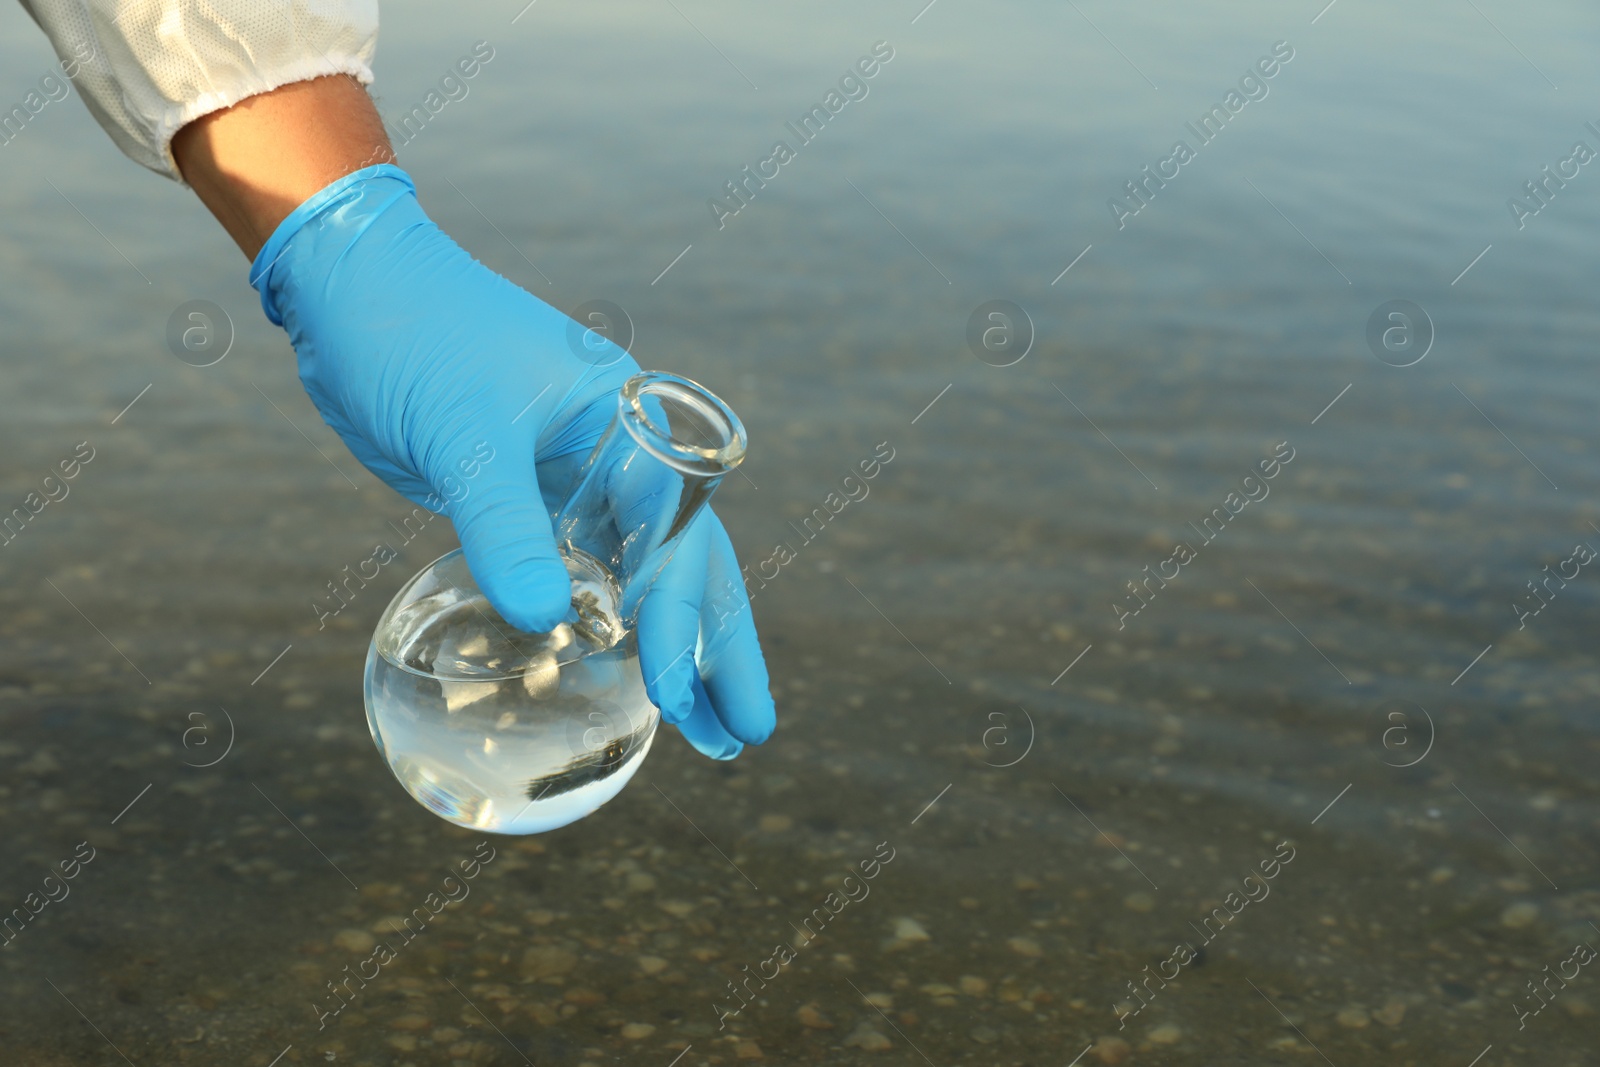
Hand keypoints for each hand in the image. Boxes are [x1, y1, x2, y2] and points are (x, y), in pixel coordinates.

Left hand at [246, 163, 773, 756]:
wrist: (351, 287)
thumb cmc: (413, 334)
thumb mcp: (462, 430)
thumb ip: (504, 524)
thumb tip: (545, 619)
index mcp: (627, 422)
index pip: (676, 534)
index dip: (684, 617)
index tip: (679, 696)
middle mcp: (618, 455)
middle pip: (689, 563)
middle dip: (717, 648)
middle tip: (743, 735)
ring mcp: (574, 480)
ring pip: (640, 575)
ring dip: (669, 647)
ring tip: (703, 730)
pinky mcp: (526, 500)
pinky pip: (582, 572)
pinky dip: (603, 624)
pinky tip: (611, 671)